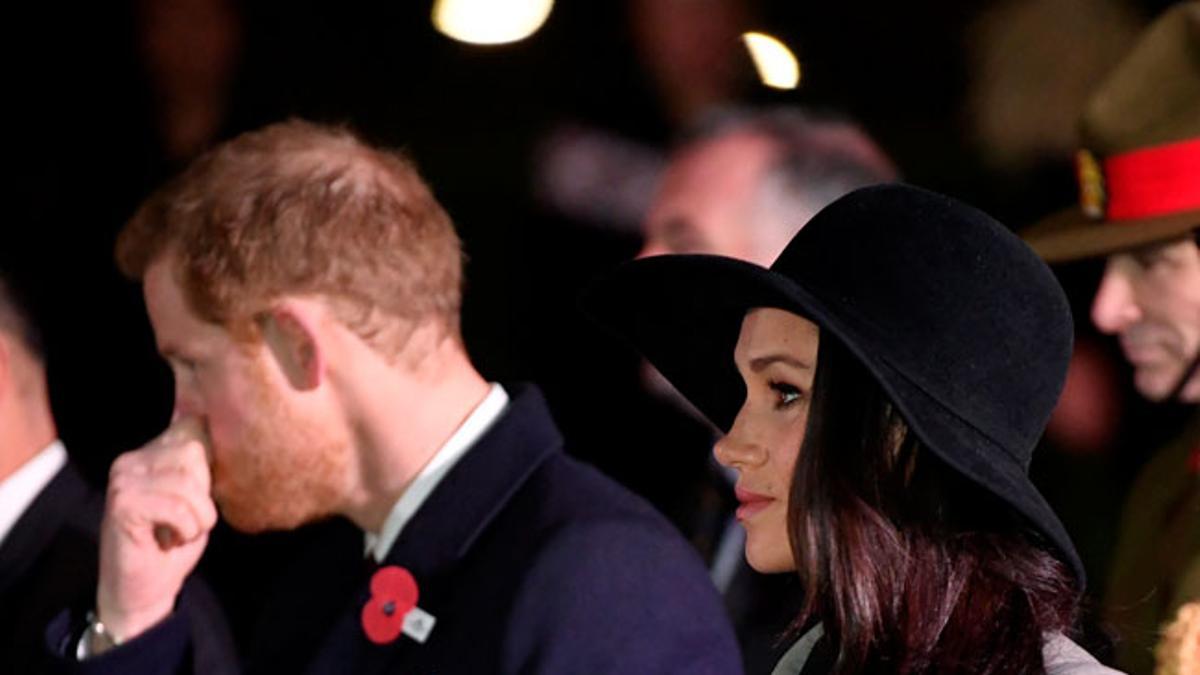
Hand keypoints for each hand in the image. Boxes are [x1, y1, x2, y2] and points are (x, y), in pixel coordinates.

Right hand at [96, 417, 217, 641]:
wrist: (144, 590)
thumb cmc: (177, 541)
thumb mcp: (200, 495)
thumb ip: (206, 464)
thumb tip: (234, 431)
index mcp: (151, 450)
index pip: (196, 426)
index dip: (211, 464)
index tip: (200, 495)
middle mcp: (132, 458)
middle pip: (195, 452)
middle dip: (204, 494)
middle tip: (187, 520)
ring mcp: (123, 479)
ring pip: (188, 481)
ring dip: (197, 516)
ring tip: (179, 531)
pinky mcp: (123, 504)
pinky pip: (178, 507)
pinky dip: (186, 529)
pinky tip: (169, 540)